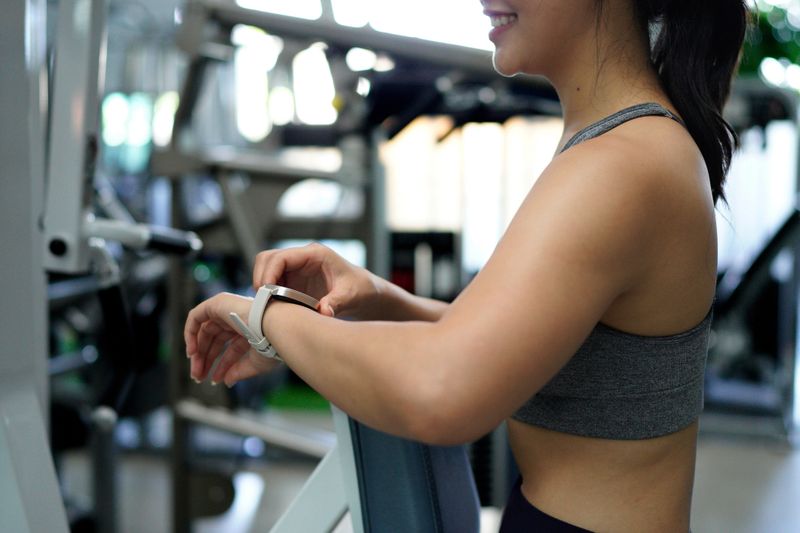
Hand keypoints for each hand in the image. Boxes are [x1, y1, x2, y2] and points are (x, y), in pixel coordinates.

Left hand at [184, 292, 280, 386]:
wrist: (273, 328)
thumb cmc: (272, 344)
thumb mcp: (254, 362)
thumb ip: (238, 371)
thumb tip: (226, 381)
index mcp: (250, 330)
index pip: (230, 349)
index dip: (221, 365)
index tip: (214, 381)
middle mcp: (238, 318)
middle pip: (215, 341)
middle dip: (206, 360)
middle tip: (199, 376)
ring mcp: (228, 309)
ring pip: (204, 331)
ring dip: (197, 352)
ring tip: (195, 370)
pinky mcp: (217, 303)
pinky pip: (196, 316)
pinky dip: (190, 333)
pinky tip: (192, 352)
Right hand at [253, 242, 380, 319]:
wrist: (366, 293)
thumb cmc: (361, 289)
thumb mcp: (351, 295)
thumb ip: (337, 302)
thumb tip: (324, 312)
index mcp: (315, 254)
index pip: (281, 256)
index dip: (268, 272)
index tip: (265, 292)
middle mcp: (302, 258)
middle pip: (267, 258)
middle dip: (261, 277)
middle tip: (263, 301)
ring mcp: (296, 269)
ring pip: (266, 269)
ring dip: (263, 286)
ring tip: (268, 306)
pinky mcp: (294, 280)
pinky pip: (272, 282)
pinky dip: (268, 293)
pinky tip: (275, 308)